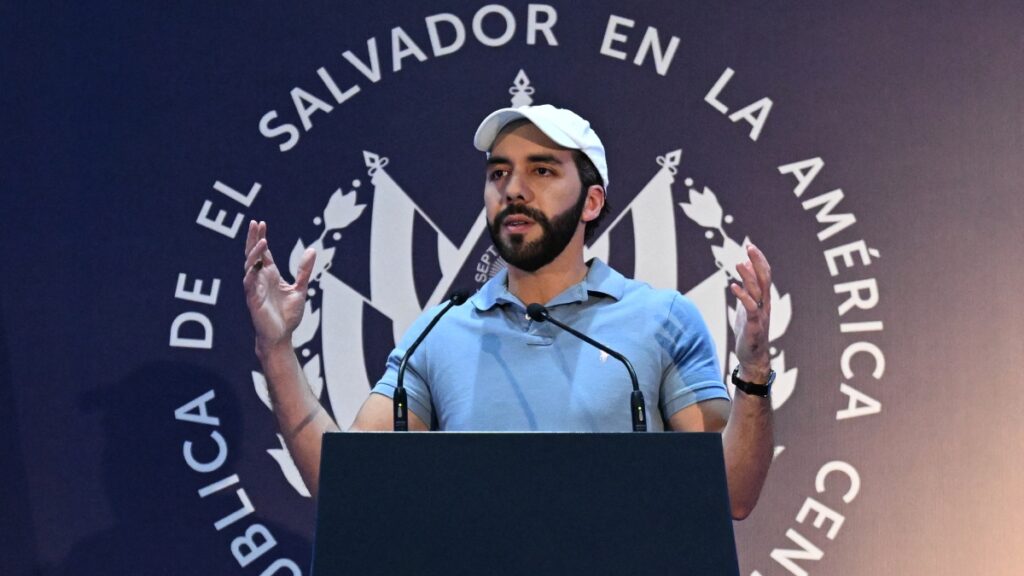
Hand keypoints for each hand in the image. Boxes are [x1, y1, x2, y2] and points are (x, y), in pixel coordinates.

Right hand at [243, 220, 315, 354]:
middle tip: (254, 223)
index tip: (262, 223)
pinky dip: (251, 274)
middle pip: (253, 254)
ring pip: (250, 266)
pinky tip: (255, 265)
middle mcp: (260, 279)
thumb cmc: (287, 314)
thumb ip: (304, 270)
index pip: (263, 252)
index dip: (261, 238)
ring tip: (262, 241)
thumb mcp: (300, 288)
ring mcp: (255, 288)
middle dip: (253, 239)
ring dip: (254, 253)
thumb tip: (312, 250)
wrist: (282, 336)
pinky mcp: (253, 300)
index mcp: (270, 275)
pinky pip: (249, 284)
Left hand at [729, 243, 771, 382]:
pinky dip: (742, 296)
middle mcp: (765, 304)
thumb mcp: (747, 308)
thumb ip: (747, 292)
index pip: (765, 275)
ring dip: (749, 276)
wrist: (753, 357)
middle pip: (765, 278)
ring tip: (740, 263)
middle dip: (758, 262)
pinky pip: (750, 308)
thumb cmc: (749, 332)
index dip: (759, 260)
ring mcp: (761, 315)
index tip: (751, 246)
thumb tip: (744, 273)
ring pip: (757, 291)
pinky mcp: (754, 325)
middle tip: (750, 246)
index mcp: (763, 299)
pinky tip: (733, 286)